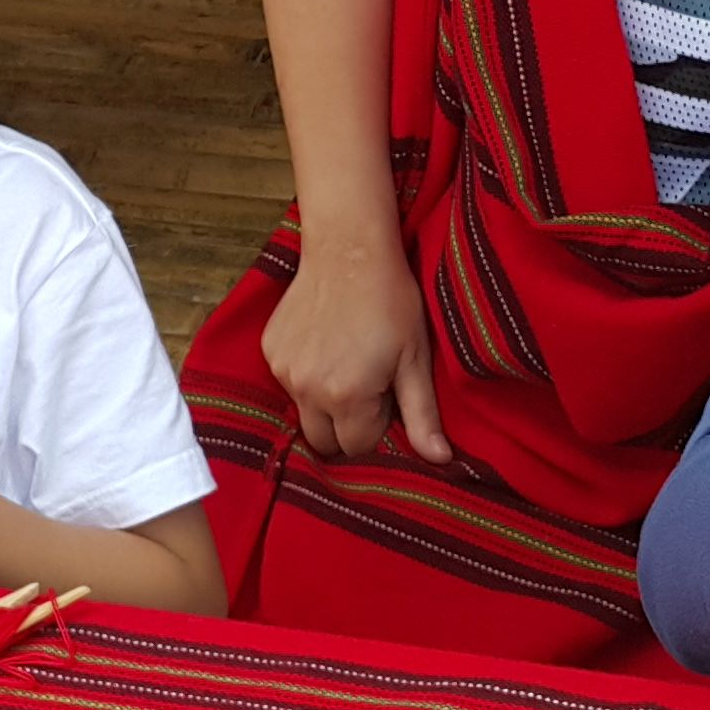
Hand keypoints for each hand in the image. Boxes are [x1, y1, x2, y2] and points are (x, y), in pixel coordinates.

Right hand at [264, 237, 445, 461]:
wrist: (349, 249)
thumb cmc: (392, 301)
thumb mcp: (415, 358)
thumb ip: (421, 415)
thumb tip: (439, 460)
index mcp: (346, 397)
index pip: (358, 447)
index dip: (377, 427)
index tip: (387, 396)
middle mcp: (307, 390)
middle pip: (324, 441)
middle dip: (346, 426)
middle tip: (368, 387)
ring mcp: (284, 369)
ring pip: (305, 411)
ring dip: (324, 401)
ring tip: (348, 360)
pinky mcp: (271, 350)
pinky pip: (289, 381)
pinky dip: (306, 374)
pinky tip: (326, 343)